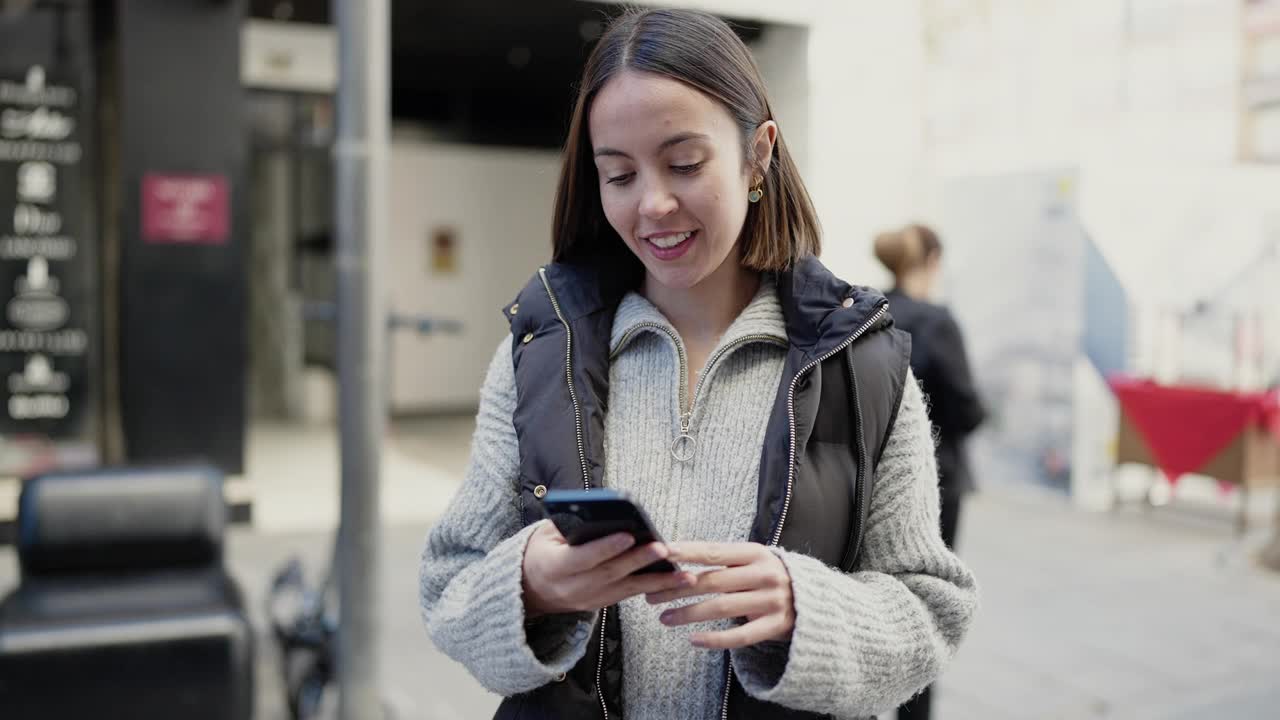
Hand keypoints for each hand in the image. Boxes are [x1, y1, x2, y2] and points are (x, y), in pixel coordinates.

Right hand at [522, 521, 694, 617]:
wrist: (531, 589)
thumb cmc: (540, 552)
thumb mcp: (544, 535)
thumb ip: (568, 525)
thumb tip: (598, 510)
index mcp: (553, 567)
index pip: (582, 558)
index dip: (605, 548)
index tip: (628, 535)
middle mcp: (572, 587)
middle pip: (610, 574)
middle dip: (639, 561)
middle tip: (663, 547)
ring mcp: (588, 600)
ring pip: (627, 590)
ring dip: (658, 581)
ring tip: (684, 573)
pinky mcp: (601, 604)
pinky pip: (630, 595)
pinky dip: (654, 587)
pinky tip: (676, 580)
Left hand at [646, 542, 794, 649]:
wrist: (817, 601)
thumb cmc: (771, 578)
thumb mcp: (754, 561)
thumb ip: (724, 560)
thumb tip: (676, 559)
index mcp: (756, 553)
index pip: (713, 552)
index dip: (685, 552)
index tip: (660, 553)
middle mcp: (764, 574)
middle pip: (711, 581)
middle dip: (677, 588)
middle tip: (650, 593)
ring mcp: (771, 601)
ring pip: (720, 608)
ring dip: (687, 614)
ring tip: (663, 617)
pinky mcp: (776, 626)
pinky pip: (739, 636)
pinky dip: (714, 639)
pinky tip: (693, 640)